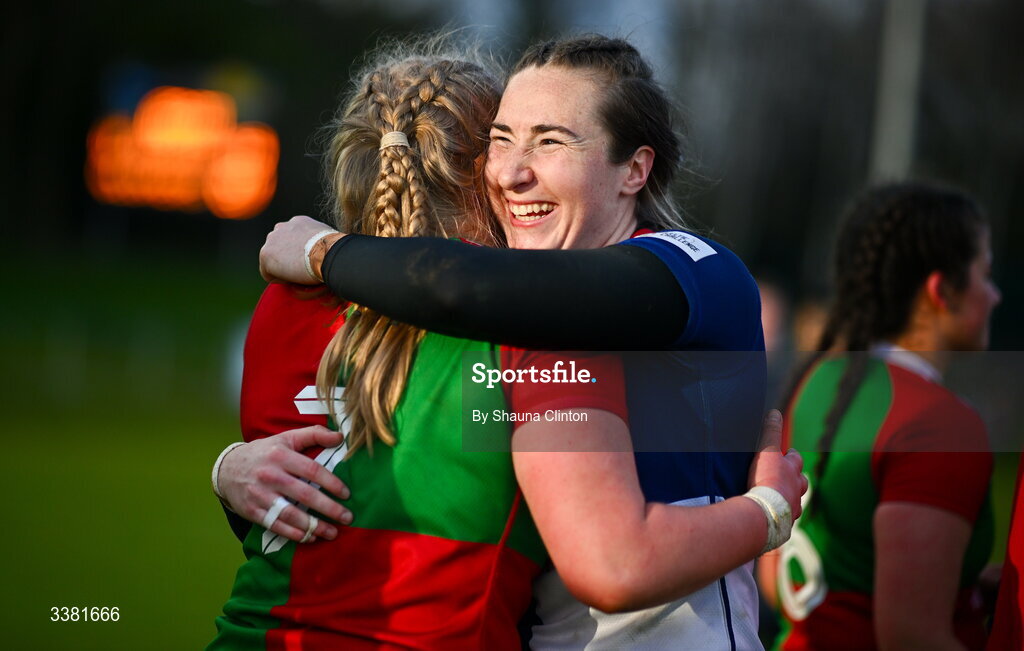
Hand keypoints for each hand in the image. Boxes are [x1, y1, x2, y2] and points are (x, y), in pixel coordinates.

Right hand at [218, 426, 352, 542]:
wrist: (228, 468)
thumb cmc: (265, 453)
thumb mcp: (286, 438)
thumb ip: (314, 434)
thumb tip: (340, 437)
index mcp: (281, 455)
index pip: (311, 470)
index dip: (331, 483)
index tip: (347, 494)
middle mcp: (270, 475)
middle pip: (304, 495)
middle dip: (328, 508)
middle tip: (347, 518)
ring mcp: (260, 494)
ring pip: (290, 514)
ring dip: (313, 526)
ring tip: (332, 533)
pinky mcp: (252, 511)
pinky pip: (275, 525)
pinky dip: (293, 534)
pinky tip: (309, 537)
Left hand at [259, 215, 340, 283]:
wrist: (327, 254)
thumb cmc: (335, 251)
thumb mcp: (327, 240)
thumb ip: (317, 242)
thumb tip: (321, 253)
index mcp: (298, 222)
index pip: (290, 238)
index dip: (297, 253)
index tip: (306, 263)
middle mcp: (282, 227)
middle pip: (277, 247)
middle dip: (285, 259)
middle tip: (300, 270)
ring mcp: (272, 240)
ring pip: (271, 260)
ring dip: (282, 269)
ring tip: (298, 275)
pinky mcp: (266, 254)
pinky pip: (268, 273)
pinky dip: (279, 279)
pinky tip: (293, 279)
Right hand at [748, 409, 807, 520]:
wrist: (766, 511)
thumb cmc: (766, 479)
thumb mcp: (767, 451)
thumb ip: (771, 432)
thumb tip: (775, 412)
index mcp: (791, 471)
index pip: (795, 459)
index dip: (791, 455)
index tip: (787, 452)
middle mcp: (796, 488)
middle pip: (801, 481)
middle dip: (795, 477)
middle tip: (787, 476)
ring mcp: (793, 507)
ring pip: (796, 500)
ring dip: (790, 497)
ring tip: (782, 497)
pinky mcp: (786, 523)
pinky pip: (787, 518)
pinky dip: (783, 514)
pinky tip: (775, 515)